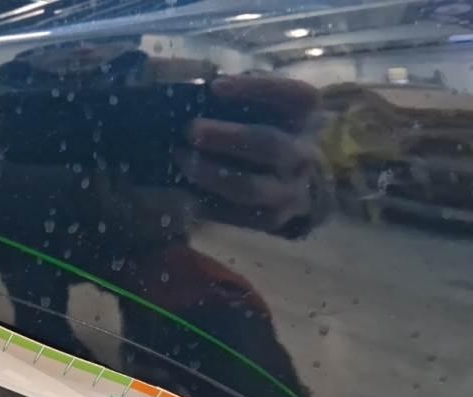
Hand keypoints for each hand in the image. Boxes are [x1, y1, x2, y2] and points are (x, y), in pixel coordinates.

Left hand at [176, 75, 328, 233]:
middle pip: (270, 144)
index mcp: (305, 119)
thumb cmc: (265, 136)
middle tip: (191, 131)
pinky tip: (185, 191)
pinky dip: (207, 202)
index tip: (216, 86)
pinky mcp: (271, 221)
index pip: (295, 97)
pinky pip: (236, 215)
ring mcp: (290, 193)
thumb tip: (188, 88)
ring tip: (181, 159)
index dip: (259, 88)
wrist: (295, 189)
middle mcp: (303, 156)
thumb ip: (237, 101)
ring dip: (211, 174)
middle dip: (227, 137)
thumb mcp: (264, 112)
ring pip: (251, 187)